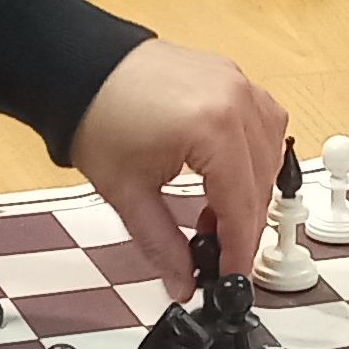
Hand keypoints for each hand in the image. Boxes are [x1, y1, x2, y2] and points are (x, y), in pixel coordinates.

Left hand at [69, 39, 290, 300]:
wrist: (77, 68)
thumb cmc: (96, 116)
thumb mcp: (128, 193)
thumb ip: (163, 246)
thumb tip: (184, 280)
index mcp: (212, 127)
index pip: (241, 205)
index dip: (239, 249)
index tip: (232, 275)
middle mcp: (235, 100)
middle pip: (261, 182)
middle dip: (244, 225)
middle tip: (219, 254)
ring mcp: (237, 83)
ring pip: (271, 152)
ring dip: (252, 190)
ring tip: (215, 216)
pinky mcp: (231, 76)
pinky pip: (264, 121)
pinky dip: (254, 154)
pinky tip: (229, 175)